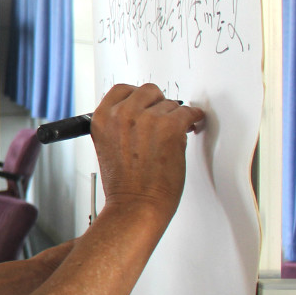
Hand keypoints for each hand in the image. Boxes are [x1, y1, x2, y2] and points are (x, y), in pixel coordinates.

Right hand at [90, 84, 204, 224]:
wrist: (136, 204)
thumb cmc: (124, 184)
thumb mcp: (106, 146)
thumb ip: (118, 125)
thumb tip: (140, 114)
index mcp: (102, 118)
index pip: (122, 89)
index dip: (138, 97)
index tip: (146, 104)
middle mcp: (122, 114)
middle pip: (148, 90)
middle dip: (158, 103)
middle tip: (164, 117)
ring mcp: (146, 119)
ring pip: (170, 104)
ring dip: (175, 117)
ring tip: (175, 133)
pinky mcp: (170, 127)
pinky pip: (188, 112)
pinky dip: (194, 118)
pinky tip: (192, 125)